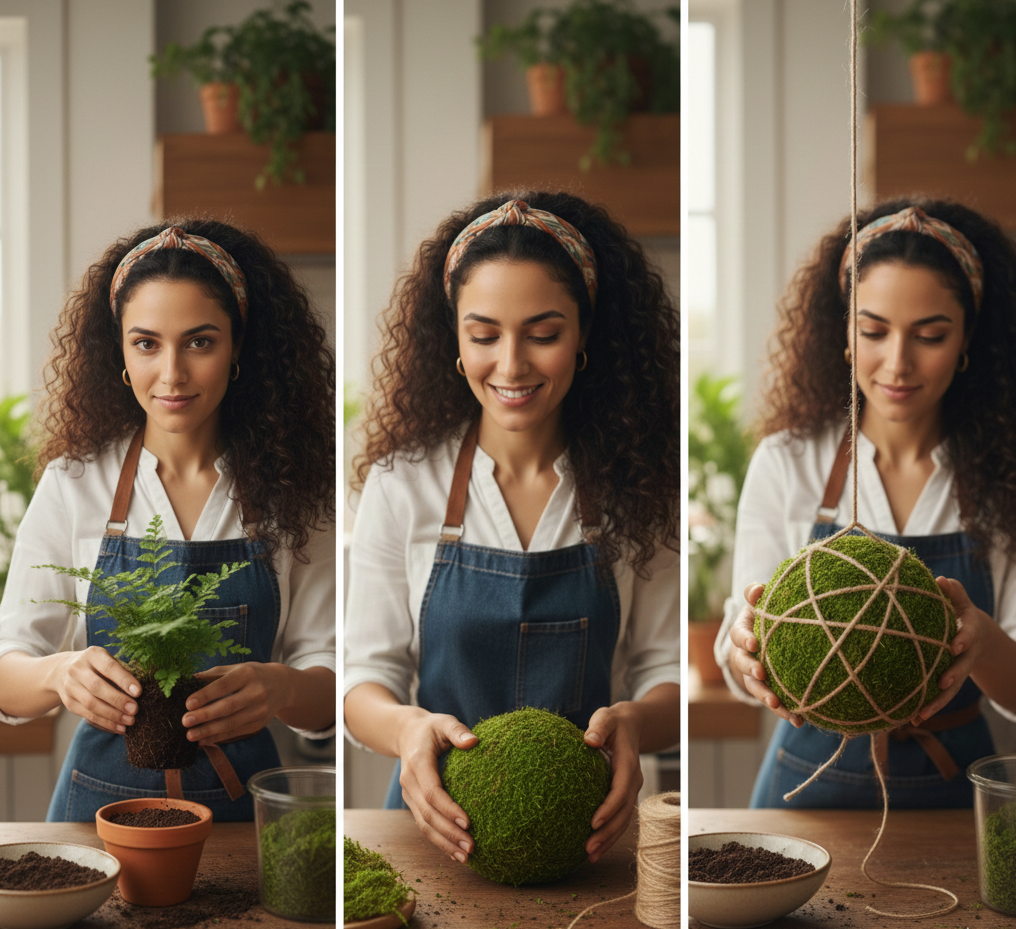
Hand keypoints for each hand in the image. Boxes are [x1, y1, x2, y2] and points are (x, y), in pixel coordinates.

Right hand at [53, 646, 140, 733]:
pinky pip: (87, 715)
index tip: (138, 692)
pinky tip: (119, 727)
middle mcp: (77, 669)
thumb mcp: (107, 660)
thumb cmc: (97, 666)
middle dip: (118, 700)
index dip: (124, 680)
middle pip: (97, 687)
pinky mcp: (69, 703)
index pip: (109, 667)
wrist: (62, 671)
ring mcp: (70, 686)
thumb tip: (139, 692)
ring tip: (129, 721)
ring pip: (91, 704)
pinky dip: (105, 723)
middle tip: (135, 710)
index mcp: (92, 655)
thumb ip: (121, 672)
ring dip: (112, 715)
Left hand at [183, 662, 288, 744]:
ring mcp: (259, 709)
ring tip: (190, 735)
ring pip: (232, 723)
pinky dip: (218, 738)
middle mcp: (256, 691)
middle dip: (205, 715)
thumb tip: (188, 681)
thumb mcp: (237, 668)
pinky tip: (203, 740)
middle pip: (228, 706)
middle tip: (185, 721)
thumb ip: (213, 674)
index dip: (206, 695)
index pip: (224, 685)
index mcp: (247, 674)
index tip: (188, 704)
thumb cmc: (252, 675)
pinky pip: (236, 732)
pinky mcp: (259, 723)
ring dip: (209, 731)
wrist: (283, 685)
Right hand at [396, 712, 477, 862]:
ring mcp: (409, 795)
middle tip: (472, 846)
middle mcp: (409, 782)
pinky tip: (454, 852)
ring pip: (423, 824)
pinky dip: (438, 840)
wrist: (406, 734)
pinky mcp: (413, 802)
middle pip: (427, 814)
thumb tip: (473, 741)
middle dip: (449, 833)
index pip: (432, 792)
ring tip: (466, 856)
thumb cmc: (431, 728)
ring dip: (444, 843)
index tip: (469, 822)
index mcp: (417, 763)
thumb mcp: (444, 721)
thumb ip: (457, 730)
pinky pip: (424, 825)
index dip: (449, 809)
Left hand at [583, 705, 643, 863]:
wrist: (631, 725)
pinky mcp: (624, 795)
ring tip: (589, 855)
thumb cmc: (614, 722)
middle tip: (588, 848)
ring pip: (623, 820)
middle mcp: (632, 781)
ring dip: (608, 839)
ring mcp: (630, 790)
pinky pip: (619, 818)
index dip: (609, 807)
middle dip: (608, 832)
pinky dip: (609, 834)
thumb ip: (598, 727)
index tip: (594, 822)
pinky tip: (594, 848)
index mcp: (628, 764)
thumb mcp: (606, 718)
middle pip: (624, 812)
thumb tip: (589, 739)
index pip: (621, 790)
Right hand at [729, 583, 803, 726]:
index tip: (753, 644)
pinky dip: (786, 712)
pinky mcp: (769, 689)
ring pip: (756, 688)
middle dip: (751, 671)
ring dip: (766, 697)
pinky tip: (800, 720)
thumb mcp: (760, 603)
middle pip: (742, 665)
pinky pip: (775, 702)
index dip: (744, 639)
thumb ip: (756, 594)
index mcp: (742, 632)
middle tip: (761, 673)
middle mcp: (744, 656)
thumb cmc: (766, 615)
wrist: (769, 637)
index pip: (738, 635)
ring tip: (778, 705)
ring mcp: (755, 676)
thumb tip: (758, 590)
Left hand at [917, 576, 990, 721]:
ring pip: (949, 690)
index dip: (963, 639)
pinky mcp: (947, 681)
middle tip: (942, 684)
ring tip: (920, 716)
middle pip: (960, 668)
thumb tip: (940, 579)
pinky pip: (938, 696)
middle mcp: (966, 655)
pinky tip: (911, 719)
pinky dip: (927, 707)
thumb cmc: (961, 612)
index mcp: (970, 632)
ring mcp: (958, 670)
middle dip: (952, 677)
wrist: (977, 636)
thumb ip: (953, 591)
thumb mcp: (961, 601)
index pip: (968, 635)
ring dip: (936, 703)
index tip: (956, 644)